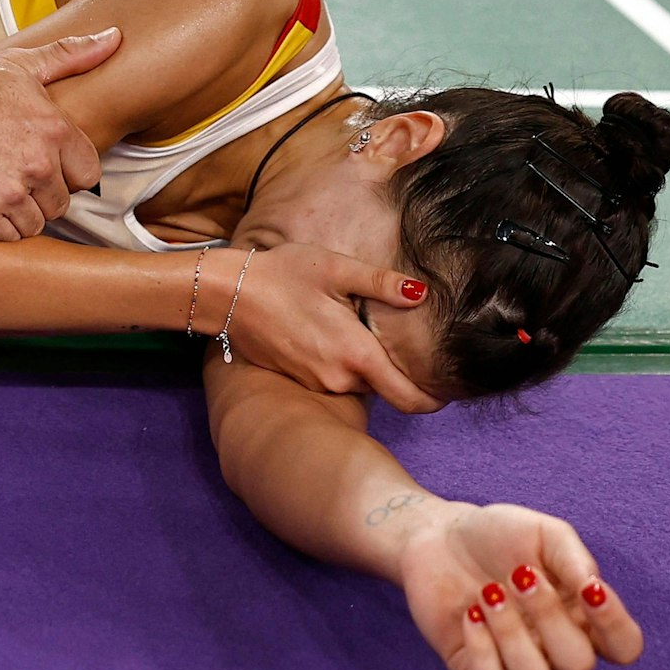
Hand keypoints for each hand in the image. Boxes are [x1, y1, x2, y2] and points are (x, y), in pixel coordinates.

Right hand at [0, 28, 119, 240]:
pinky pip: (6, 237)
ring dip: (16, 212)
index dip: (65, 172)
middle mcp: (39, 165)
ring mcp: (11, 193)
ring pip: (35, 223)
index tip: (39, 164)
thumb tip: (115, 37)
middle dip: (40, 194)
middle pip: (60, 203)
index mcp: (56, 130)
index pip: (88, 174)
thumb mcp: (19, 65)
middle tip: (8, 175)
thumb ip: (71, 56)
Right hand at [224, 242, 444, 412]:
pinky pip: (329, 378)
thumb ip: (382, 283)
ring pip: (355, 382)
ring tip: (349, 327)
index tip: (444, 394)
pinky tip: (322, 332)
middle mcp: (338, 378)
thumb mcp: (336, 268)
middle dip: (390, 369)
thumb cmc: (282, 276)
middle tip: (384, 334)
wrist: (226, 294)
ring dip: (359, 363)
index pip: (408, 398)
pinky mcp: (295, 379)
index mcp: (356, 354)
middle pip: (382, 387)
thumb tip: (422, 293)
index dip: (432, 401)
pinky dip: (335, 362)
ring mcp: (314, 382)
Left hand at [399, 502, 642, 669]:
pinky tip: (469, 614)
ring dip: (511, 635)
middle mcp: (554, 649)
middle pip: (577, 665)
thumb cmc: (498, 535)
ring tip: (488, 592)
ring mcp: (515, 664)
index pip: (623, 647)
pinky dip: (482, 652)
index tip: (589, 589)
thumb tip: (594, 588)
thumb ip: (575, 559)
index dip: (616, 626)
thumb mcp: (544, 533)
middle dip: (549, 618)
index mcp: (583, 618)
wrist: (437, 536)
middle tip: (518, 576)